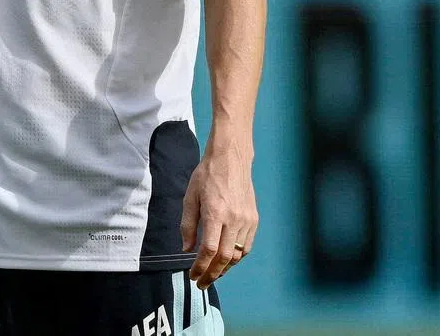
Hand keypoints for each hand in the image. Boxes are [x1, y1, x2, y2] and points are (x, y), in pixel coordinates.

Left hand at [180, 141, 257, 288]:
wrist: (231, 157)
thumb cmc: (207, 175)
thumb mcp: (190, 196)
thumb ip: (188, 225)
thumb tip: (186, 249)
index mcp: (215, 212)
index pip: (209, 250)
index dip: (200, 267)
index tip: (193, 275)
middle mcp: (233, 218)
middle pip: (224, 257)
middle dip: (212, 274)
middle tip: (202, 282)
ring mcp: (246, 219)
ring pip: (237, 255)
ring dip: (225, 268)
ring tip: (213, 273)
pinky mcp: (253, 218)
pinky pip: (246, 245)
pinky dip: (237, 257)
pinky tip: (227, 259)